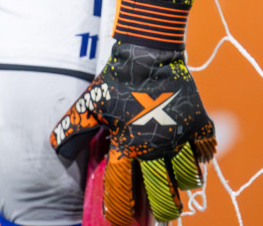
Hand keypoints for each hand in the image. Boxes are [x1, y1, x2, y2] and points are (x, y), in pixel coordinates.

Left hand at [50, 0, 215, 224]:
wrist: (148, 53)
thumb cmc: (114, 80)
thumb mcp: (88, 105)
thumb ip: (72, 130)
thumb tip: (55, 149)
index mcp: (128, 146)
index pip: (122, 190)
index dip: (119, 210)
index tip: (118, 221)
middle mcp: (157, 148)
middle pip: (165, 196)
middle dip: (163, 211)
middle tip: (161, 216)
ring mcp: (182, 137)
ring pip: (190, 178)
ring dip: (183, 185)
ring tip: (178, 187)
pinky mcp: (200, 124)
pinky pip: (207, 152)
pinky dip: (201, 158)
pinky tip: (192, 156)